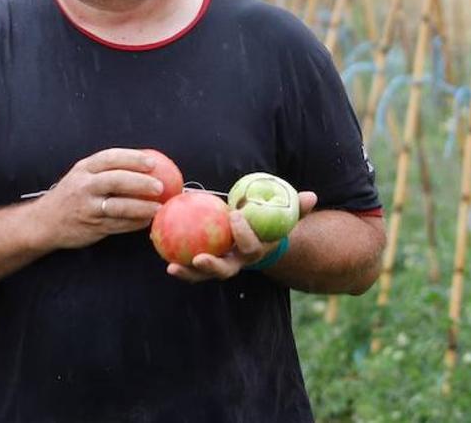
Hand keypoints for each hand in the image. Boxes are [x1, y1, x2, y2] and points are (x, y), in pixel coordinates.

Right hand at [32, 148, 164, 249]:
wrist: (44, 222)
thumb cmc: (73, 195)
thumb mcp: (83, 175)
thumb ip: (107, 169)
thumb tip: (147, 163)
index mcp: (84, 168)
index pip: (111, 158)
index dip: (133, 158)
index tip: (153, 163)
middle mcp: (84, 185)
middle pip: (116, 181)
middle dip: (141, 183)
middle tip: (160, 186)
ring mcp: (87, 207)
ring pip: (118, 206)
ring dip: (141, 207)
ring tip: (158, 208)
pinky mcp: (92, 226)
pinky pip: (118, 225)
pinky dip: (135, 223)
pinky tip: (147, 221)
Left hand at [166, 191, 317, 281]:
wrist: (257, 242)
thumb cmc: (268, 225)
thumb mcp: (283, 216)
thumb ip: (296, 208)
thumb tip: (312, 196)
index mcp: (254, 251)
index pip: (250, 247)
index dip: (244, 235)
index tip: (236, 216)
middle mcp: (237, 263)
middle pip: (225, 270)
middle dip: (213, 267)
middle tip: (200, 258)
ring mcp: (219, 266)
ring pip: (203, 274)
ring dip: (188, 273)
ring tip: (172, 267)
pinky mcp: (203, 266)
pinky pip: (189, 266)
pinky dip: (176, 261)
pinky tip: (159, 251)